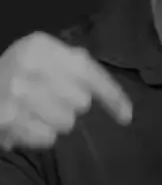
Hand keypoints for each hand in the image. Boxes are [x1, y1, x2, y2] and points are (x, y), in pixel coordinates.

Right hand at [0, 31, 131, 149]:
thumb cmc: (18, 72)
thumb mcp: (42, 56)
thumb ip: (76, 65)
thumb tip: (114, 98)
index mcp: (41, 46)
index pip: (88, 72)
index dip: (112, 95)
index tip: (126, 116)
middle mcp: (29, 66)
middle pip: (81, 102)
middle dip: (72, 104)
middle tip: (51, 98)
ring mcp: (17, 95)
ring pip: (66, 122)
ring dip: (56, 121)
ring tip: (37, 110)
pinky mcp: (8, 120)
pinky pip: (47, 138)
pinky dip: (40, 135)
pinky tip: (27, 122)